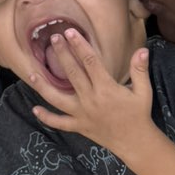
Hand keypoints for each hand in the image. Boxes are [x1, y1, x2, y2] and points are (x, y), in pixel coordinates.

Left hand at [32, 32, 152, 153]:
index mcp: (107, 89)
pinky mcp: (79, 126)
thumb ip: (140, 70)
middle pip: (72, 74)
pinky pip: (59, 123)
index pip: (90, 62)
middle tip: (53, 38)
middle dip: (62, 54)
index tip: (70, 32)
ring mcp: (82, 114)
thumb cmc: (139, 114)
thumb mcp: (144, 92)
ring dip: (43, 86)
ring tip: (31, 73)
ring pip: (57, 98)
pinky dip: (46, 118)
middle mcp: (91, 100)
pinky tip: (35, 109)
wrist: (135, 142)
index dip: (80, 46)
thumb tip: (143, 50)